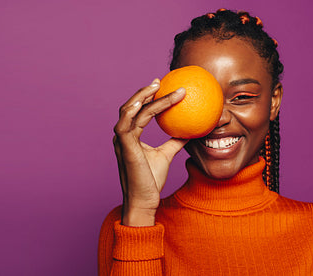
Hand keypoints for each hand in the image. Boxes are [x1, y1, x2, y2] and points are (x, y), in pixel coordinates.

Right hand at [113, 79, 186, 225]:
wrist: (144, 200)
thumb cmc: (151, 180)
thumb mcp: (167, 155)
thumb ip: (175, 141)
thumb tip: (191, 130)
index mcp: (130, 137)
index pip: (138, 112)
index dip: (147, 97)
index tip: (160, 86)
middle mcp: (123, 136)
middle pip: (131, 106)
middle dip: (144, 91)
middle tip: (160, 80)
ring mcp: (121, 141)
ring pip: (130, 111)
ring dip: (143, 96)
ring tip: (157, 86)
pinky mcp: (124, 147)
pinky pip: (128, 123)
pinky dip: (135, 110)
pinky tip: (146, 101)